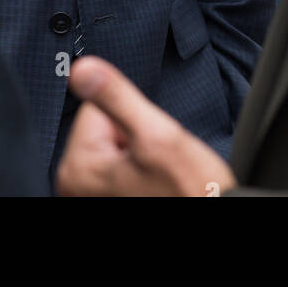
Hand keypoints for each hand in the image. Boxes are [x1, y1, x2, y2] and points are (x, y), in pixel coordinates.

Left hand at [57, 56, 234, 197]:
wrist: (212, 219)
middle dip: (135, 139)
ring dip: (140, 157)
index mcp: (77, 169)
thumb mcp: (158, 136)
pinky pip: (121, 169)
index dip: (131, 119)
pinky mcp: (108, 199)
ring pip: (115, 148)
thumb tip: (82, 68)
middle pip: (103, 129)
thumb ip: (117, 98)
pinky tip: (156, 189)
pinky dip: (141, 173)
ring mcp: (90, 195)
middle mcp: (75, 186)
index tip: (148, 144)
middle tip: (157, 164)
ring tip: (159, 179)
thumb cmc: (189, 194)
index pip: (95, 108)